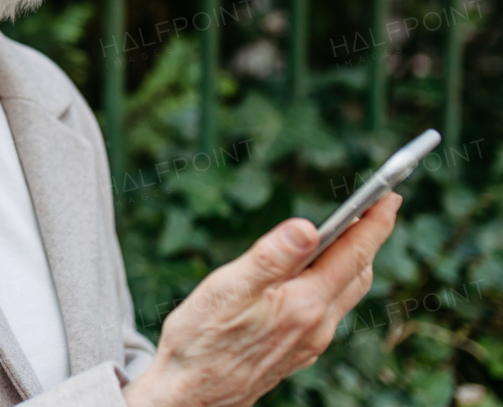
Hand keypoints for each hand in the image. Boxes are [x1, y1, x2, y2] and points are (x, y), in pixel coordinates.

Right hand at [122, 193, 401, 406]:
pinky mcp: (298, 351)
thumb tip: (308, 227)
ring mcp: (310, 342)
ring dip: (353, 262)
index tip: (391, 195)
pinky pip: (329, 310)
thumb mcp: (228, 289)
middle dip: (369, 239)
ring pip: (345, 294)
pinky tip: (314, 277)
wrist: (191, 396)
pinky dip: (333, 282)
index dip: (374, 223)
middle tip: (374, 209)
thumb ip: (270, 258)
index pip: (352, 255)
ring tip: (350, 236)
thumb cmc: (201, 341)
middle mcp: (317, 326)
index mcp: (304, 304)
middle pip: (357, 274)